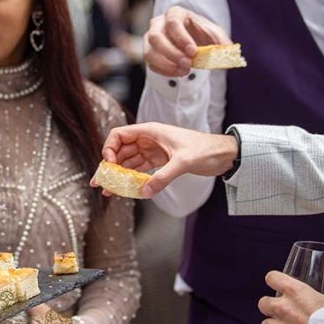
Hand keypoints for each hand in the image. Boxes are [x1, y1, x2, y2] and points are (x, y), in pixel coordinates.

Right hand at [94, 122, 237, 197]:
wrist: (223, 154)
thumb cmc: (205, 149)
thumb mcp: (183, 162)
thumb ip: (163, 177)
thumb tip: (144, 191)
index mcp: (151, 131)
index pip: (120, 135)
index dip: (109, 149)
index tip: (108, 165)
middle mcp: (149, 140)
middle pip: (120, 150)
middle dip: (109, 166)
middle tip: (100, 183)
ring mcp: (153, 150)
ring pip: (128, 162)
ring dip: (118, 175)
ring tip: (108, 190)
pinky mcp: (160, 161)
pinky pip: (139, 169)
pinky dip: (131, 179)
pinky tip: (125, 189)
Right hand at [144, 6, 229, 76]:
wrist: (193, 42)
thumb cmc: (202, 34)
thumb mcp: (214, 35)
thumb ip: (222, 42)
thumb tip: (229, 52)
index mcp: (175, 14)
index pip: (173, 23)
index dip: (181, 38)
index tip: (193, 51)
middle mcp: (158, 24)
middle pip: (156, 37)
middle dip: (172, 53)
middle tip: (188, 64)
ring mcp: (150, 39)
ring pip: (149, 52)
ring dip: (166, 64)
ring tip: (184, 71)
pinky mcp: (149, 53)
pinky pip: (150, 64)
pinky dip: (164, 71)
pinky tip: (179, 73)